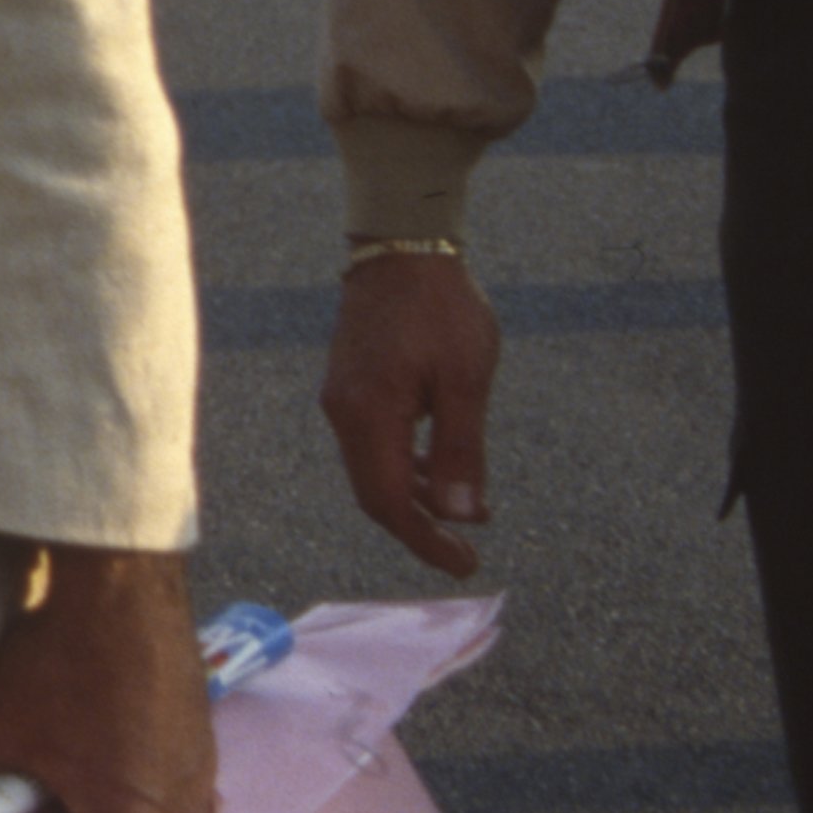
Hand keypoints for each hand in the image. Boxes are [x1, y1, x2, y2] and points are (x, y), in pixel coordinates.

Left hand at [0, 546, 218, 812]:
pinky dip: (148, 776)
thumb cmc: (54, 662)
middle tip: (55, 777)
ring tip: (83, 751)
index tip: (34, 798)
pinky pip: (178, 788)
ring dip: (124, 807)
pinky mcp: (211, 743)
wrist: (117, 586)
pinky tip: (110, 729)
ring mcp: (206, 779)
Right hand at [319, 247, 496, 574]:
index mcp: (369, 415)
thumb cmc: (439, 310)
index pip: (389, 502)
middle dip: (420, 528)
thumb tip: (461, 516)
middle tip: (466, 552)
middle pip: (374, 493)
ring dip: (416, 497)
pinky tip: (441, 465)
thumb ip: (461, 450)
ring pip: (373, 470)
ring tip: (469, 510)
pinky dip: (406, 468)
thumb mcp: (464, 381)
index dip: (425, 541)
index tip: (465, 564)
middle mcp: (344, 412)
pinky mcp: (350, 385)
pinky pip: (373, 444)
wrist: (401, 248)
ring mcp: (342, 398)